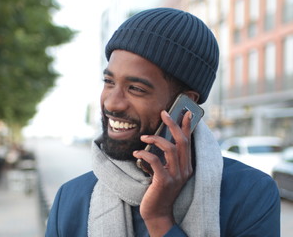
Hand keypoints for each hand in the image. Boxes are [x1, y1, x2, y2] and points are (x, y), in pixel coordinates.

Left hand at [133, 110, 192, 235]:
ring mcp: (176, 176)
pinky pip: (155, 161)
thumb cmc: (159, 190)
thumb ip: (166, 159)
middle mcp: (185, 169)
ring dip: (156, 139)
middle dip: (173, 124)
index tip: (185, 112)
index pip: (188, 142)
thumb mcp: (166, 172)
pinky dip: (145, 154)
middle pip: (182, 141)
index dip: (187, 126)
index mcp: (187, 166)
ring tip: (143, 138)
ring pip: (170, 148)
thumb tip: (158, 140)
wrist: (157, 212)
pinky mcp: (164, 181)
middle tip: (164, 113)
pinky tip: (137, 153)